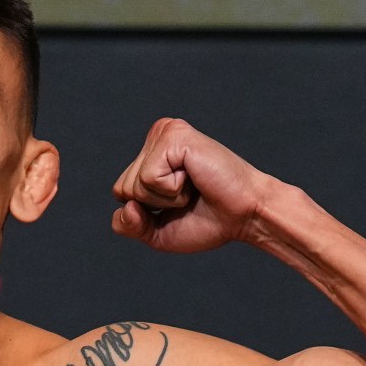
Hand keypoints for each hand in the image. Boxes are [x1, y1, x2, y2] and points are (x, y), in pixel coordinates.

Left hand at [109, 118, 275, 253]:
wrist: (245, 216)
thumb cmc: (208, 221)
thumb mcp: (157, 232)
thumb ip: (130, 225)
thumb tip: (126, 205)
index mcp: (151, 153)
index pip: (120, 192)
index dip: (147, 211)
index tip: (180, 202)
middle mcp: (156, 137)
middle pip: (123, 188)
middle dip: (155, 205)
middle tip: (190, 194)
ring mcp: (165, 132)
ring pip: (134, 184)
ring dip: (166, 198)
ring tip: (194, 186)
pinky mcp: (174, 136)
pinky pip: (149, 178)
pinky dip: (172, 191)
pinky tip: (195, 178)